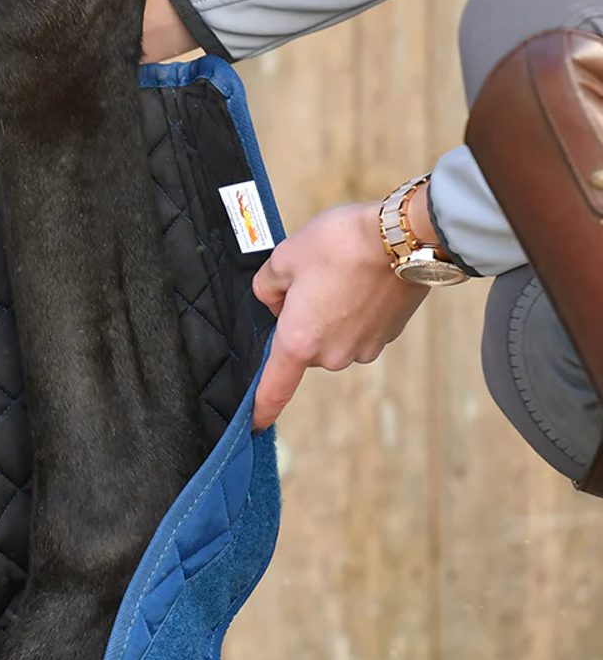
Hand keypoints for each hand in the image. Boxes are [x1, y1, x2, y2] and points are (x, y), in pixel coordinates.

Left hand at [251, 200, 429, 429]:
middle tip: (309, 282)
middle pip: (304, 348)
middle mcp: (332, 356)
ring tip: (340, 276)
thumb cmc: (340, 245)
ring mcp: (363, 349)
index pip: (274, 388)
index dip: (261, 407)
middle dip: (300, 321)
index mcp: (299, 342)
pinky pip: (359, 330)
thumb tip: (275, 300)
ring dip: (330, 315)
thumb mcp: (285, 257)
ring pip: (333, 338)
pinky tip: (362, 281)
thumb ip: (267, 287)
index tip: (255, 423)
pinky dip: (356, 312)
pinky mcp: (387, 337)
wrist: (404, 236)